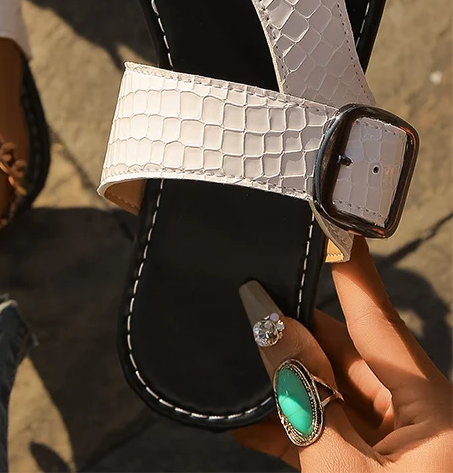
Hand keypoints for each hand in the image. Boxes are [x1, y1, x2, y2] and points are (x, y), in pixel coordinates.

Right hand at [235, 237, 452, 470]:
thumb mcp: (342, 469)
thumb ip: (304, 395)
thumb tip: (270, 324)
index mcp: (438, 415)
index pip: (383, 321)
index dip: (351, 271)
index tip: (328, 224)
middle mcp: (426, 425)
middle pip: (352, 357)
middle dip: (298, 335)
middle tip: (251, 305)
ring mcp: (402, 453)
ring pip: (336, 396)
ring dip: (287, 387)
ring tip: (239, 362)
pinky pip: (333, 437)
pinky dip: (292, 430)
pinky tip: (246, 420)